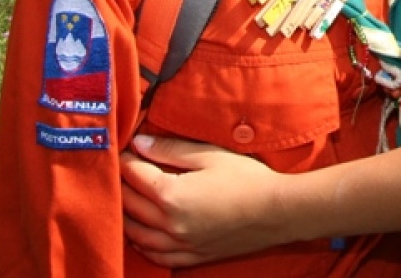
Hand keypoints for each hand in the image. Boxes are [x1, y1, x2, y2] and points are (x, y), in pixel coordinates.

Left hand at [120, 135, 289, 265]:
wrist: (277, 211)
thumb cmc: (247, 178)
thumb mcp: (209, 155)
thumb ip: (171, 149)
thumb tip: (140, 143)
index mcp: (171, 195)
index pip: (135, 175)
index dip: (127, 160)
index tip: (126, 149)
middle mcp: (169, 224)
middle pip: (130, 205)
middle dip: (122, 185)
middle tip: (124, 171)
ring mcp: (180, 244)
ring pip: (137, 235)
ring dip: (126, 217)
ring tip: (125, 200)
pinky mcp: (192, 256)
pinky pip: (156, 256)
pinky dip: (142, 245)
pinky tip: (140, 236)